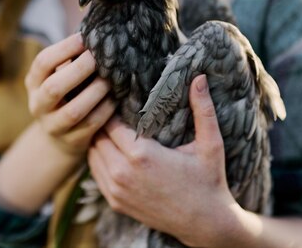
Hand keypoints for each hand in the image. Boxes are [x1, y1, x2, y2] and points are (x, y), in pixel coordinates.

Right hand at [25, 33, 114, 156]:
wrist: (59, 138)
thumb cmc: (66, 95)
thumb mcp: (59, 77)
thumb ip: (71, 60)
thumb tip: (98, 35)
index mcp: (34, 83)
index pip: (43, 62)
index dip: (64, 49)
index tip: (85, 39)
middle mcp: (38, 105)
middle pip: (54, 88)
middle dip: (79, 70)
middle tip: (99, 58)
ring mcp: (53, 126)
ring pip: (74, 111)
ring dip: (95, 92)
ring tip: (110, 79)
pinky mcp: (72, 141)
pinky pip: (91, 125)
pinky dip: (105, 109)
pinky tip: (115, 98)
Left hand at [88, 75, 237, 246]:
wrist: (205, 224)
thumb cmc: (209, 181)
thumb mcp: (210, 144)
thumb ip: (203, 110)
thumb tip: (199, 76)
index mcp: (141, 155)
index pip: (109, 122)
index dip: (111, 108)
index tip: (115, 96)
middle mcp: (122, 173)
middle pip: (96, 136)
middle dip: (101, 121)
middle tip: (108, 107)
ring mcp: (116, 190)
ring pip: (91, 154)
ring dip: (97, 139)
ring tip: (107, 125)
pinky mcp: (115, 202)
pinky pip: (94, 172)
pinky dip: (98, 158)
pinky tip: (109, 148)